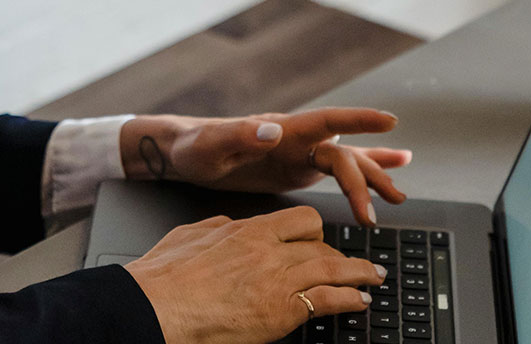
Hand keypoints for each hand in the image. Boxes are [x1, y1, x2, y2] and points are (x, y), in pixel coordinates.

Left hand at [121, 108, 411, 225]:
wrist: (182, 153)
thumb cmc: (192, 147)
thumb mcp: (210, 145)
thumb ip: (240, 135)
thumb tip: (274, 128)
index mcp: (280, 130)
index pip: (325, 122)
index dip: (358, 120)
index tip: (389, 122)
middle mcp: (295, 138)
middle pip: (342, 153)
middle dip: (365, 178)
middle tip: (381, 208)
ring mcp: (297, 153)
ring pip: (345, 162)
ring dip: (372, 176)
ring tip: (400, 195)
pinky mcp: (294, 168)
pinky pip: (334, 173)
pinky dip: (361, 173)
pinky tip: (386, 172)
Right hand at [125, 205, 386, 343]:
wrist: (157, 307)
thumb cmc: (165, 276)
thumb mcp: (191, 235)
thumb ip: (216, 228)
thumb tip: (227, 225)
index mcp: (247, 228)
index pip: (297, 219)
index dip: (314, 232)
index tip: (321, 240)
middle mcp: (268, 248)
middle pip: (320, 242)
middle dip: (339, 253)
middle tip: (354, 262)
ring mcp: (277, 279)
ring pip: (332, 267)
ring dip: (359, 273)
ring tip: (373, 277)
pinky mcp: (282, 310)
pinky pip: (329, 299)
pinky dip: (350, 299)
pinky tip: (361, 302)